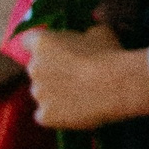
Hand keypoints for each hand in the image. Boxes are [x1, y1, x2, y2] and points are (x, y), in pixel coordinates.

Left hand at [23, 25, 148, 129]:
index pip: (28, 42)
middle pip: (37, 69)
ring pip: (42, 93)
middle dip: (52, 72)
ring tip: (81, 96)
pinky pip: (46, 115)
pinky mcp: (45, 115)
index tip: (57, 51)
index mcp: (42, 43)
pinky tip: (76, 112)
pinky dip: (58, 115)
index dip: (44, 47)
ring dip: (55, 94)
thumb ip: (84, 34)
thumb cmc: (110, 54)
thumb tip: (86, 36)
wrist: (120, 85)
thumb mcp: (100, 32)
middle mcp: (33, 67)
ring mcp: (38, 93)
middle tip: (76, 76)